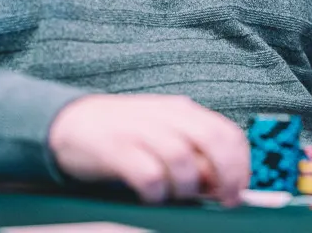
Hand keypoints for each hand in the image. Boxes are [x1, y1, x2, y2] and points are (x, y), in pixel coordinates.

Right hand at [48, 94, 249, 205]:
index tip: (240, 189)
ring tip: (178, 197)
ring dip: (187, 186)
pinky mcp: (115, 148)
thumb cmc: (126, 134)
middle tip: (223, 200)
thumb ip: (193, 153)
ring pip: (181, 158)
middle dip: (226, 174)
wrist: (71, 123)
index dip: (240, 163)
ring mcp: (140, 130)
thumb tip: (221, 184)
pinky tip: (152, 198)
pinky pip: (147, 174)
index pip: (227, 132)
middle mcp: (165, 116)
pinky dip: (156, 192)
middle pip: (211, 140)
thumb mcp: (164, 133)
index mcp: (183, 111)